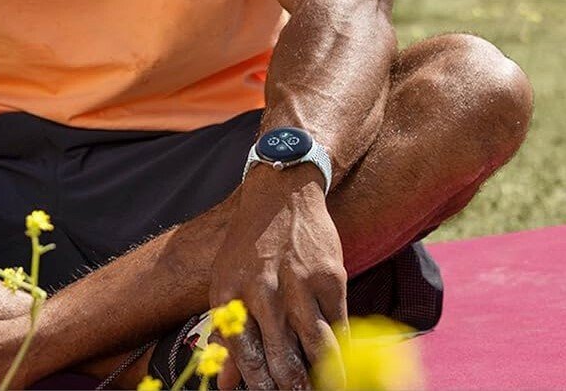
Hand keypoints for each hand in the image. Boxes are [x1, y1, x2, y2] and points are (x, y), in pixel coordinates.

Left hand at [209, 167, 346, 389]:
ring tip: (320, 389)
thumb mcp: (227, 280)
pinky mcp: (331, 278)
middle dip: (290, 387)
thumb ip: (228, 332)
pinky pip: (338, 327)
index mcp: (231, 293)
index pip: (244, 356)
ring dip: (319, 378)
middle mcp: (263, 292)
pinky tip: (338, 365)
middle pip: (280, 359)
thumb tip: (225, 383)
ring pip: (315, 349)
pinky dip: (340, 352)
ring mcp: (299, 285)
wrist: (281, 193)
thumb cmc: (249, 244)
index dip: (258, 384)